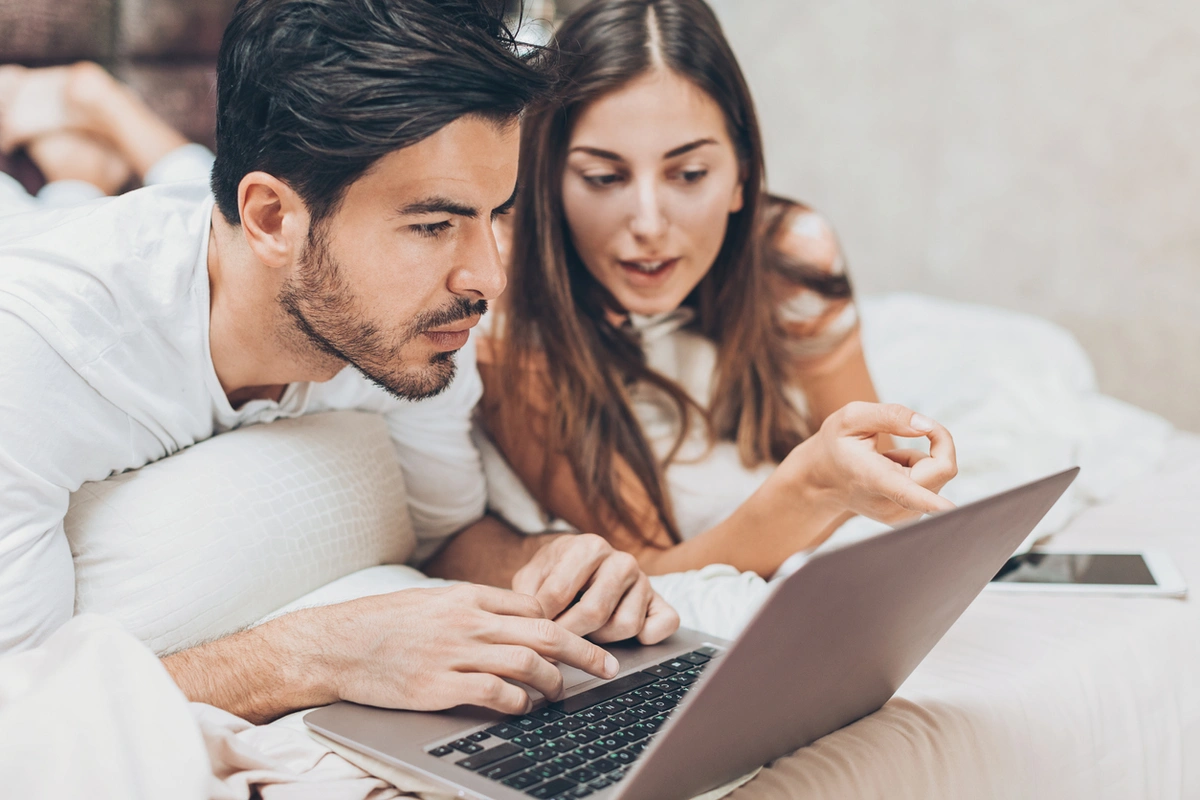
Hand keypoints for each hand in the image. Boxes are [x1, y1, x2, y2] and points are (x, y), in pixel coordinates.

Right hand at [320, 583, 619, 714]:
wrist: (335, 644)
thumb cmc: (382, 624)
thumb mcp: (432, 601)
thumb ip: (472, 608)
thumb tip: (514, 621)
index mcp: (467, 596)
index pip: (533, 607)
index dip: (562, 626)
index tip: (578, 641)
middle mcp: (467, 621)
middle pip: (544, 632)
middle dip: (584, 650)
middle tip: (607, 665)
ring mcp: (454, 653)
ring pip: (528, 663)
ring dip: (554, 681)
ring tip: (561, 693)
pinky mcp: (439, 686)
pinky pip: (496, 694)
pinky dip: (519, 703)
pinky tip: (525, 708)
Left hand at [512, 533, 679, 644]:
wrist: (573, 564)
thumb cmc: (551, 574)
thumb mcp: (530, 578)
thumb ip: (526, 598)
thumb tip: (531, 629)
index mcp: (589, 547)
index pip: (560, 593)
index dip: (541, 619)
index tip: (533, 629)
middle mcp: (621, 560)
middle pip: (594, 612)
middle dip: (570, 634)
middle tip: (557, 640)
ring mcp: (643, 580)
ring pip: (625, 625)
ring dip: (601, 639)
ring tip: (585, 630)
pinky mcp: (660, 600)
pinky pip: (662, 626)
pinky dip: (646, 637)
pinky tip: (622, 636)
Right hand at [780, 401, 957, 525]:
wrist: (821, 480)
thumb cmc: (836, 445)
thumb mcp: (852, 417)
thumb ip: (890, 415)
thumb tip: (926, 426)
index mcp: (872, 477)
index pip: (906, 492)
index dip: (932, 502)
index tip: (950, 511)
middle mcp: (889, 503)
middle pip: (941, 470)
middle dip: (937, 442)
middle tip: (909, 426)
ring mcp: (900, 515)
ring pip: (939, 475)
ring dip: (921, 459)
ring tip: (887, 460)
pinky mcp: (908, 517)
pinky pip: (934, 485)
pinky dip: (919, 471)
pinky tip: (891, 472)